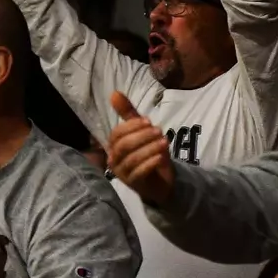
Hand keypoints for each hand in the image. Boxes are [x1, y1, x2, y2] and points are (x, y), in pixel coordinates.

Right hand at [106, 92, 175, 206]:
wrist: (161, 181)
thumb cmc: (148, 152)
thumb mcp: (141, 131)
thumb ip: (128, 113)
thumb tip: (114, 93)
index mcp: (113, 145)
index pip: (116, 134)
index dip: (131, 126)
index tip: (148, 121)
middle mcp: (114, 159)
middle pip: (122, 146)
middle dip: (141, 136)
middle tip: (159, 131)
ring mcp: (122, 173)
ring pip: (132, 159)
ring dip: (149, 148)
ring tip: (164, 142)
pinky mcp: (133, 184)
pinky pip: (139, 173)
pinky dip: (150, 163)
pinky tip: (161, 157)